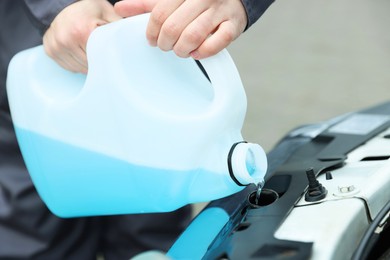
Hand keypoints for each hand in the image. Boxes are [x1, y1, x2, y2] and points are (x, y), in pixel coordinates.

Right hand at [43, 0, 120, 73]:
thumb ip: (119, 30)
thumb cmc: (89, 9)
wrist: (62, 2)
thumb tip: (131, 45)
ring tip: (92, 52)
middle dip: (98, 63)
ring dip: (87, 65)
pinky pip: (69, 67)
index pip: (98, 58)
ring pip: (79, 69)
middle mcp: (65, 40)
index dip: (107, 59)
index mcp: (81, 31)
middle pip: (89, 65)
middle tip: (104, 54)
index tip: (112, 58)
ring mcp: (55, 46)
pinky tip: (81, 53)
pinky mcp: (50, 51)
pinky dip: (77, 64)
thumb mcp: (108, 13)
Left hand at [114, 0, 246, 59]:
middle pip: (173, 26)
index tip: (152, 40)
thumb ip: (146, 5)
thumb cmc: (197, 3)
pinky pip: (216, 43)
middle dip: (165, 43)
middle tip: (166, 46)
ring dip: (182, 50)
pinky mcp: (233, 26)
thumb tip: (119, 8)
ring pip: (193, 35)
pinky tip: (196, 53)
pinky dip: (203, 52)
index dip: (151, 32)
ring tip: (180, 51)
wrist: (234, 0)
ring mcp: (219, 11)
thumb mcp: (171, 0)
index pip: (159, 14)